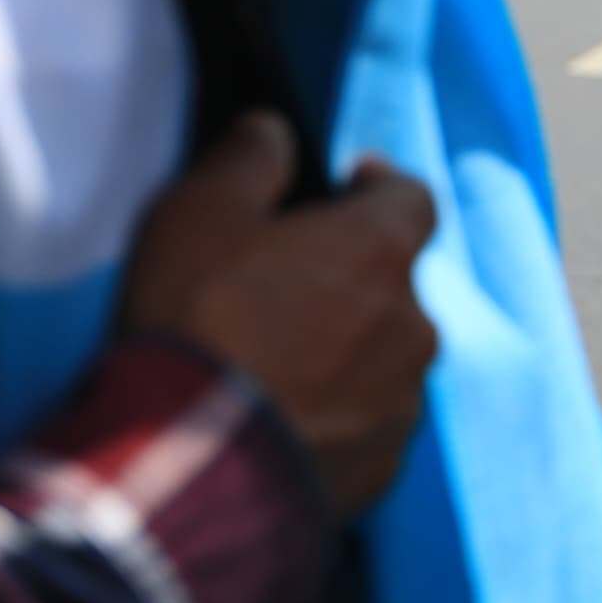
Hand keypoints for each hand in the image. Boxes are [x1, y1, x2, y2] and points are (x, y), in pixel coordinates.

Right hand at [121, 113, 441, 516]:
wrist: (187, 468)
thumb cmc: (195, 323)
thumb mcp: (198, 211)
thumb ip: (248, 157)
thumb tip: (275, 130)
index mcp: (382, 250)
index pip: (412, 197)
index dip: (377, 187)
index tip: (346, 186)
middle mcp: (414, 325)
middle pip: (397, 284)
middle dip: (352, 278)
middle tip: (285, 289)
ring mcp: (402, 405)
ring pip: (385, 360)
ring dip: (347, 352)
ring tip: (277, 366)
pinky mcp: (381, 471)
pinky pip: (366, 428)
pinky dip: (335, 417)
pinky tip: (281, 422)